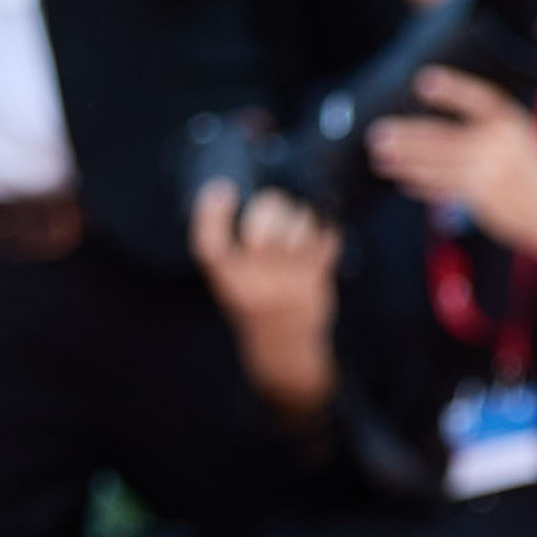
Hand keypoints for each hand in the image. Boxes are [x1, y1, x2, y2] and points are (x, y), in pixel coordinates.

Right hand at [189, 174, 339, 411]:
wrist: (283, 346)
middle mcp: (256, 278)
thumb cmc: (253, 304)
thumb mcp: (229, 284)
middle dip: (272, 202)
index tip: (223, 191)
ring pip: (300, 224)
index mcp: (227, 279)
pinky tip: (321, 235)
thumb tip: (240, 197)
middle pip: (263, 221)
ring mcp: (288, 278)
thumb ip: (229, 250)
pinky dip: (327, 231)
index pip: (210, 243)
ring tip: (300, 223)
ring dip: (302, 216)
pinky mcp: (316, 279)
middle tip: (274, 205)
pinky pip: (326, 239)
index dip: (211, 213)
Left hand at [364, 63, 536, 255]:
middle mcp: (498, 144)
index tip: (422, 82)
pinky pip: (442, 188)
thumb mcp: (519, 137)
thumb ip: (484, 128)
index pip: (477, 99)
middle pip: (441, 137)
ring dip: (404, 162)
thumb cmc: (534, 172)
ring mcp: (489, 172)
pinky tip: (403, 180)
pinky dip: (421, 184)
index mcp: (509, 122)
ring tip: (380, 157)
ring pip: (435, 165)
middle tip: (378, 135)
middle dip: (406, 137)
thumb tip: (432, 130)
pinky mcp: (481, 197)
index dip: (451, 90)